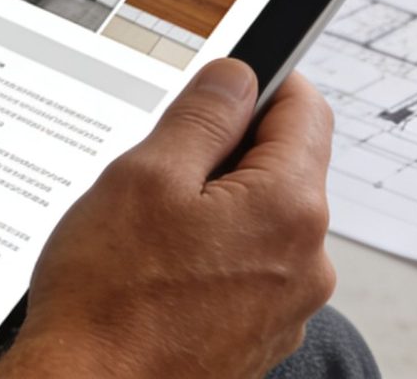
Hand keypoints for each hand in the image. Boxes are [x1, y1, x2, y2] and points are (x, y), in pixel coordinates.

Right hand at [0, 62, 337, 378]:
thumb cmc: (110, 300)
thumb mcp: (145, 176)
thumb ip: (201, 117)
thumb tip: (236, 79)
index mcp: (289, 209)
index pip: (306, 111)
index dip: (262, 84)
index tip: (225, 83)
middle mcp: (306, 262)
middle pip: (282, 169)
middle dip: (224, 155)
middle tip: (156, 170)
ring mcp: (286, 307)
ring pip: (259, 222)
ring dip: (213, 209)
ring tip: (146, 233)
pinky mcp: (258, 336)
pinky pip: (246, 270)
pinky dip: (209, 257)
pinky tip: (155, 273)